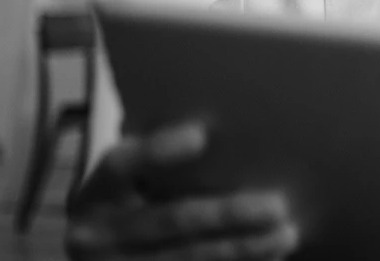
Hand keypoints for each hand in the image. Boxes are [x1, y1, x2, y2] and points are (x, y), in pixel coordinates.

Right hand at [65, 121, 299, 259]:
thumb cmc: (121, 211)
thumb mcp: (120, 187)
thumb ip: (151, 162)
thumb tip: (214, 131)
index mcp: (93, 195)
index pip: (119, 165)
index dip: (156, 150)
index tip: (200, 135)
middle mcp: (98, 237)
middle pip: (168, 221)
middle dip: (226, 214)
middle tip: (275, 205)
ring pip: (188, 258)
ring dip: (242, 249)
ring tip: (285, 235)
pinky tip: (268, 255)